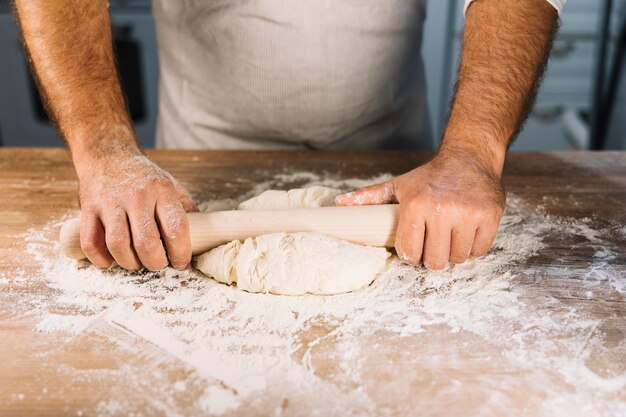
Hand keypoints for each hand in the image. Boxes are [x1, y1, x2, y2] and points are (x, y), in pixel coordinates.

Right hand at [76, 150, 197, 270]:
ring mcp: (110, 202)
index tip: (180, 263)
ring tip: (136, 262)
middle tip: (157, 264)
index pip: (176, 229)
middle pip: (146, 242)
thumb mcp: (172, 186)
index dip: (180, 253)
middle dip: (155, 263)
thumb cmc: (144, 178)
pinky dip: (100, 259)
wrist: (108, 155)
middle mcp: (136, 196)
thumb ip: (186, 209)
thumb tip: (203, 234)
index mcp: (162, 191)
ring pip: (118, 245)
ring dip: (129, 263)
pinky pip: (90, 242)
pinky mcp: (88, 208)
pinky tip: (111, 260)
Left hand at [335, 150, 504, 268]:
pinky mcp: (490, 215)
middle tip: (432, 244)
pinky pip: (480, 250)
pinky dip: (473, 248)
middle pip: (434, 261)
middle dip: (431, 257)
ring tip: (449, 236)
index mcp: (415, 205)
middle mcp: (442, 210)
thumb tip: (339, 204)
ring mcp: (468, 213)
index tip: (414, 247)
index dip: (411, 253)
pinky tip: (465, 233)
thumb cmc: (429, 177)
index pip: (410, 253)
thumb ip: (369, 198)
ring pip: (458, 258)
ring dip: (452, 253)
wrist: (468, 157)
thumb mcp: (398, 186)